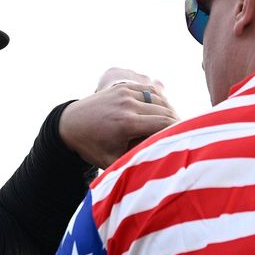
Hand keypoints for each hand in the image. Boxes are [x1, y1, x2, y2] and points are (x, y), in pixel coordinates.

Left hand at [60, 68, 177, 168]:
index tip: (185, 141)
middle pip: (165, 111)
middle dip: (177, 122)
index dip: (178, 131)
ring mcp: (125, 92)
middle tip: (184, 134)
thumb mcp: (113, 162)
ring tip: (174, 124)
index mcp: (126, 123)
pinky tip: (164, 112)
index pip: (165, 123)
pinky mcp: (123, 87)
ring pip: (159, 99)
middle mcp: (127, 104)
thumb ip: (136, 162)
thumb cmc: (92, 148)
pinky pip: (149, 91)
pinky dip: (159, 101)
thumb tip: (160, 167)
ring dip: (169, 110)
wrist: (70, 124)